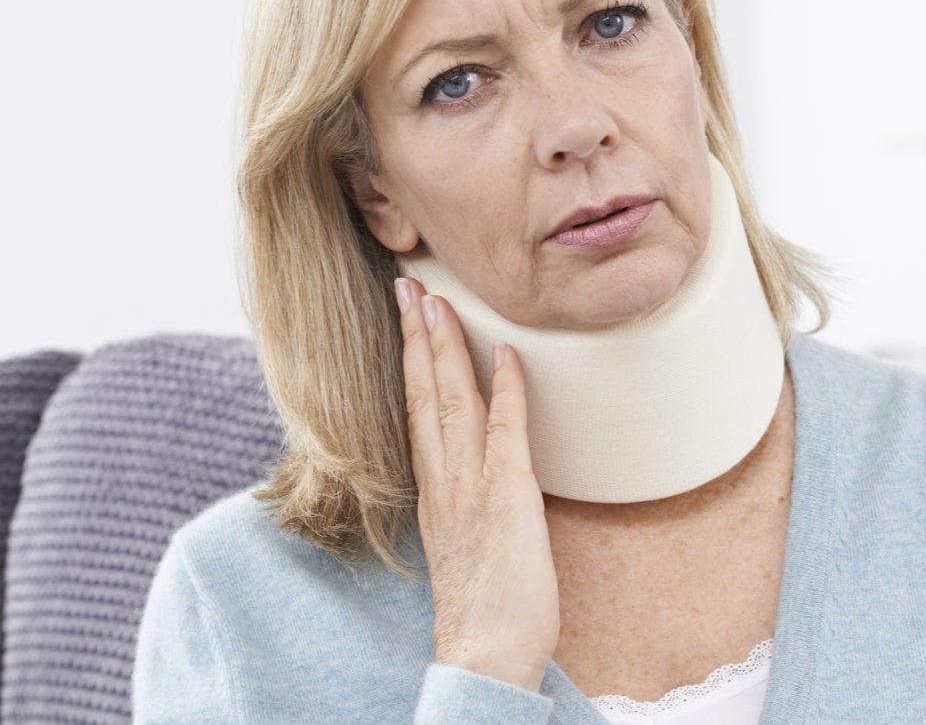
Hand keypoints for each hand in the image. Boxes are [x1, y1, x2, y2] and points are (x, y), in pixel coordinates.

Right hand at [394, 276, 560, 693]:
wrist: (485, 653)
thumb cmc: (485, 604)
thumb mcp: (466, 539)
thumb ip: (466, 498)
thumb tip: (478, 469)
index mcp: (434, 489)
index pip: (416, 408)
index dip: (412, 358)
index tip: (408, 314)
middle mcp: (445, 481)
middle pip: (424, 394)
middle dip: (418, 335)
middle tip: (409, 284)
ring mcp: (473, 488)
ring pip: (453, 403)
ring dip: (447, 348)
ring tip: (439, 300)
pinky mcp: (507, 499)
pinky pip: (506, 434)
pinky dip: (507, 391)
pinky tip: (508, 354)